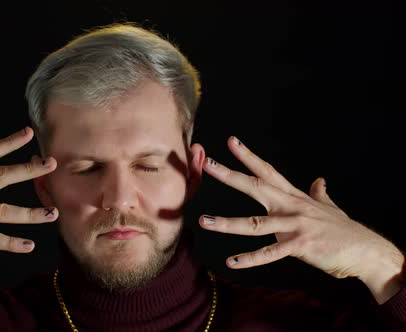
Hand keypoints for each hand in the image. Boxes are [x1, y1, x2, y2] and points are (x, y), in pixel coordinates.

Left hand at [198, 136, 403, 302]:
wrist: (365, 250)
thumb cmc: (343, 230)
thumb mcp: (329, 207)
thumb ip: (320, 194)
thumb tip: (319, 180)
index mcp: (294, 196)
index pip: (267, 171)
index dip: (248, 156)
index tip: (231, 142)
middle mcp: (291, 206)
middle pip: (255, 186)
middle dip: (229, 175)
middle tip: (207, 164)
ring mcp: (294, 225)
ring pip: (254, 223)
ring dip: (227, 223)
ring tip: (203, 221)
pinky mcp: (299, 245)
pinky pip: (270, 253)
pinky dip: (250, 259)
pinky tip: (232, 262)